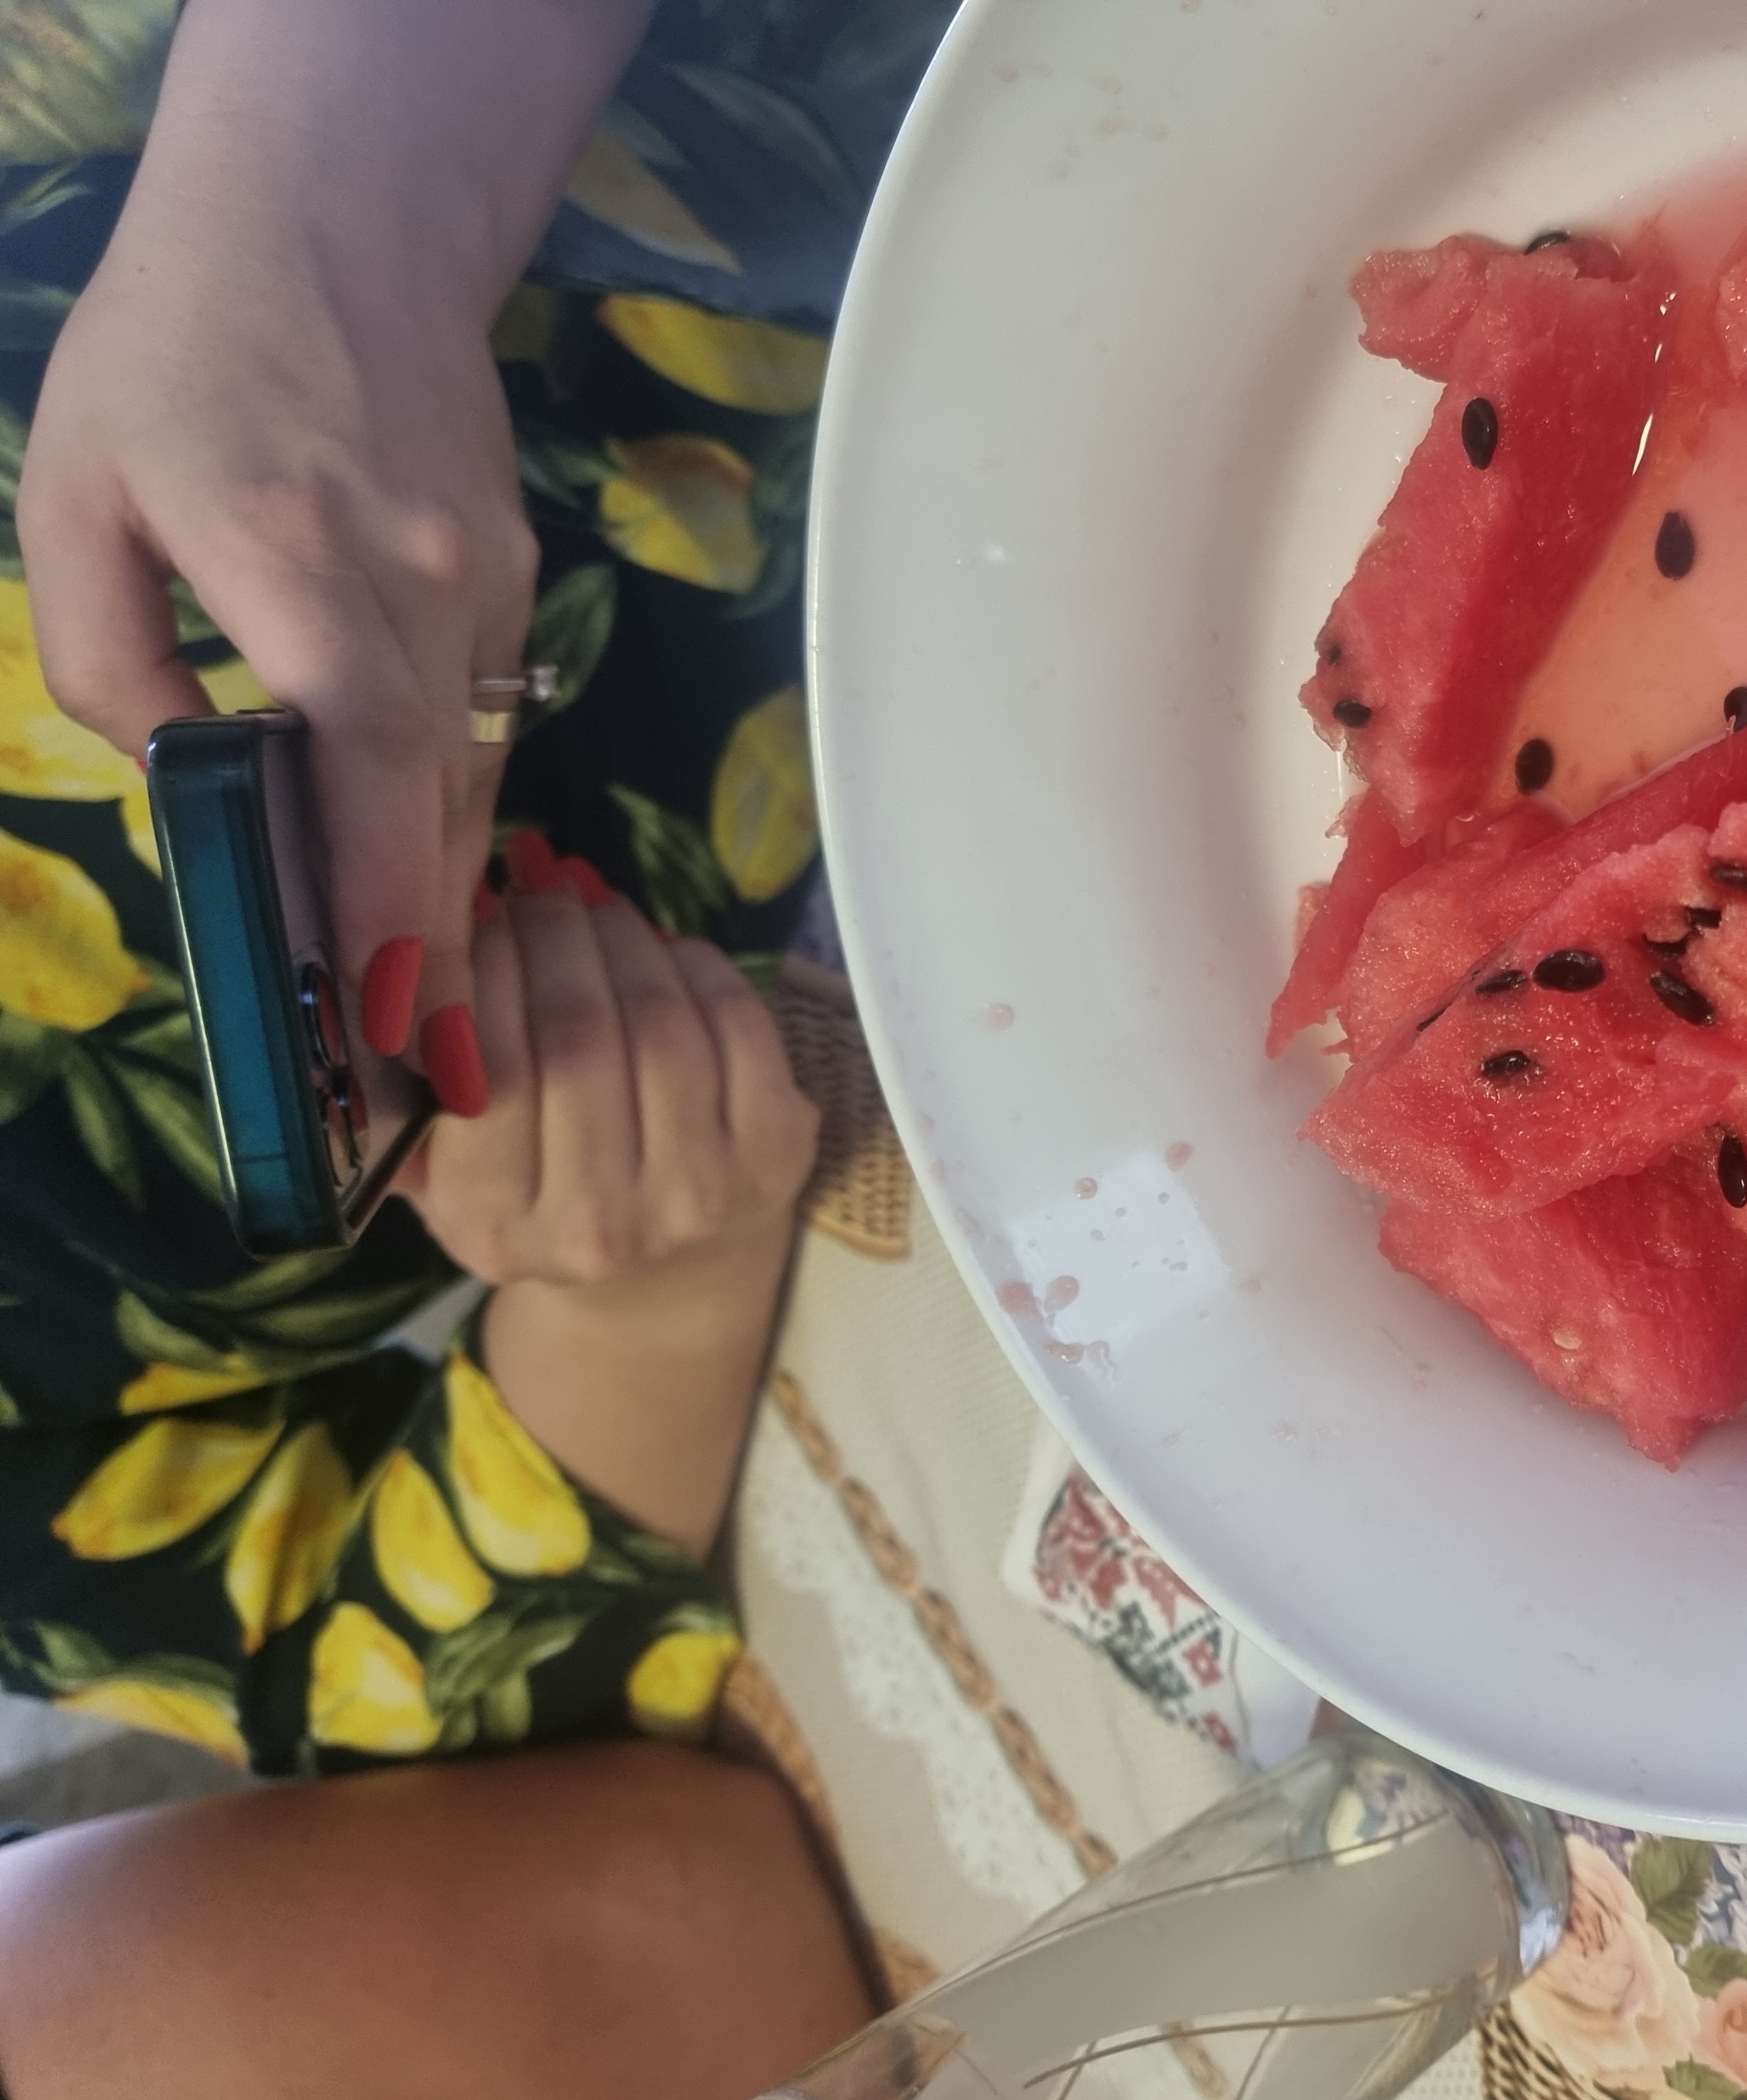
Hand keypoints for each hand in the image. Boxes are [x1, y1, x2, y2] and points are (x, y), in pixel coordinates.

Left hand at [17, 0, 646, 1111]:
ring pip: (475, 773)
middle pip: (442, 803)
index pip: (369, 769)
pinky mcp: (515, 582)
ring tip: (413, 1000)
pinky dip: (447, 803)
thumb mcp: (76, 495)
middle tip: (418, 1072)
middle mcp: (431, 595)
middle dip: (427, 946)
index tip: (387, 1025)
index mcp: (309, 571)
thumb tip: (186, 777)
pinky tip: (411, 856)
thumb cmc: (181, 352)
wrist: (341, 223)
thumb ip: (111, 659)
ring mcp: (492, 592)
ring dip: (439, 887)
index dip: (380, 905)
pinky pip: (485, 722)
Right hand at [399, 868, 818, 1294]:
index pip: (488, 1071)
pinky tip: (662, 948)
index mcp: (494, 1227)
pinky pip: (738, 1026)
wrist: (658, 1284)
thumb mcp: (444, 1174)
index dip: (486, 969)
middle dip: (553, 933)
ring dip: (622, 938)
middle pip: (580, 1035)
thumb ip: (408, 1091)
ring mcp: (699, 1194)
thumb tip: (400, 955)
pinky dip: (697, 966)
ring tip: (591, 904)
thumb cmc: (535, 1205)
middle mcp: (599, 1225)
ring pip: (661, 1020)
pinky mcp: (776, 1156)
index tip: (478, 907)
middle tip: (538, 884)